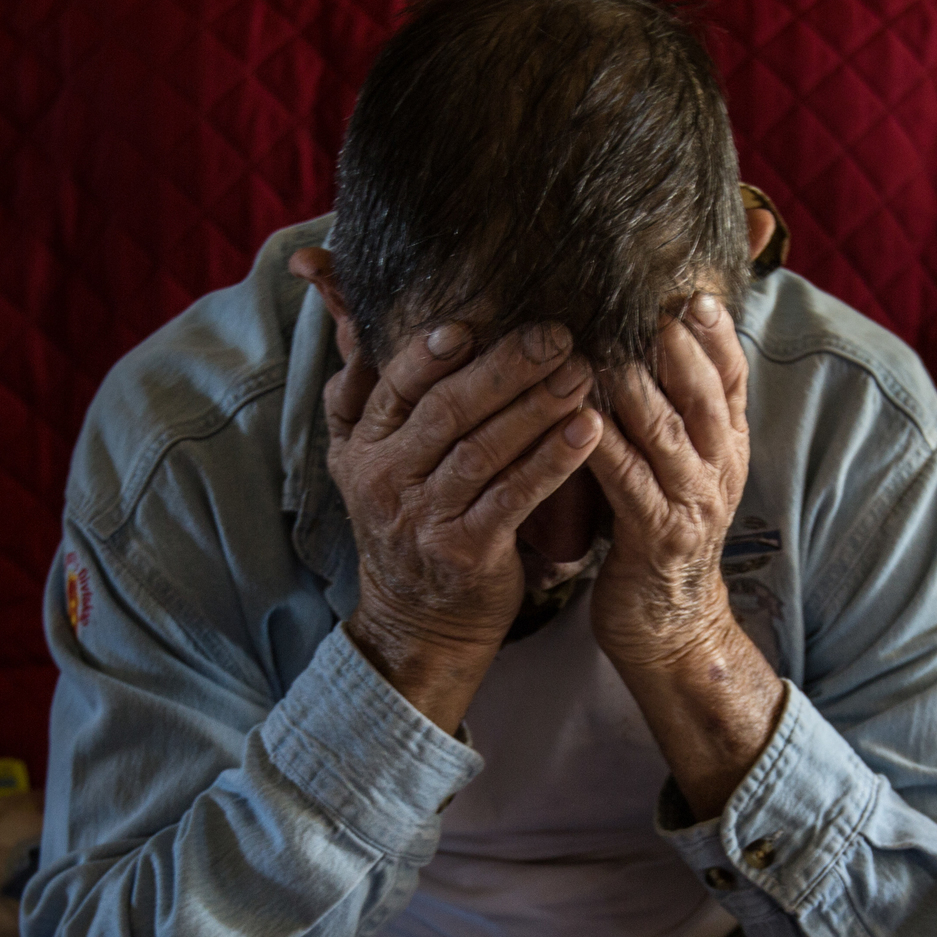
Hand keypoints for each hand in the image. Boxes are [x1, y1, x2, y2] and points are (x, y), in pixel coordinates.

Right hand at [287, 248, 600, 730]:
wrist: (417, 620)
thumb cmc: (406, 522)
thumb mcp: (363, 461)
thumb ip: (358, 392)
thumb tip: (349, 315)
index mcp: (362, 447)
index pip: (395, 387)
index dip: (431, 354)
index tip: (475, 322)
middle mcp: (386, 480)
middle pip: (447, 411)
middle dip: (505, 368)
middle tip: (557, 334)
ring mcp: (424, 519)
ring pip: (483, 451)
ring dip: (537, 408)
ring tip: (581, 373)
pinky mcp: (465, 553)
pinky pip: (513, 497)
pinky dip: (551, 463)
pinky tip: (586, 432)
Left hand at [586, 294, 785, 818]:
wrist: (667, 625)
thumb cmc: (656, 534)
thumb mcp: (676, 467)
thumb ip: (668, 411)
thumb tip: (645, 343)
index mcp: (724, 448)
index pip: (732, 378)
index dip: (718, 335)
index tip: (695, 292)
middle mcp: (717, 470)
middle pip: (706, 395)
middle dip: (681, 348)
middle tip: (653, 304)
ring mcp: (691, 505)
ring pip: (668, 433)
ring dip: (637, 388)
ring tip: (608, 347)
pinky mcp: (655, 537)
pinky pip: (628, 481)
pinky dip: (604, 446)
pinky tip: (578, 418)